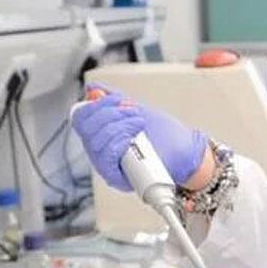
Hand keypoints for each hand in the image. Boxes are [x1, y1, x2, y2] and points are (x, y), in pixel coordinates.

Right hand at [70, 87, 208, 191]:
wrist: (186, 152)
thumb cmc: (165, 135)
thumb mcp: (136, 111)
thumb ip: (113, 100)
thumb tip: (93, 89)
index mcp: (100, 135)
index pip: (80, 118)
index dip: (95, 105)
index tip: (118, 100)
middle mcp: (99, 151)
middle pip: (85, 128)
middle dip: (110, 113)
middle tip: (133, 112)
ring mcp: (107, 166)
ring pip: (95, 141)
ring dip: (120, 125)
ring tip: (138, 124)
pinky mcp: (117, 178)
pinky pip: (106, 157)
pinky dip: (120, 141)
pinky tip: (134, 137)